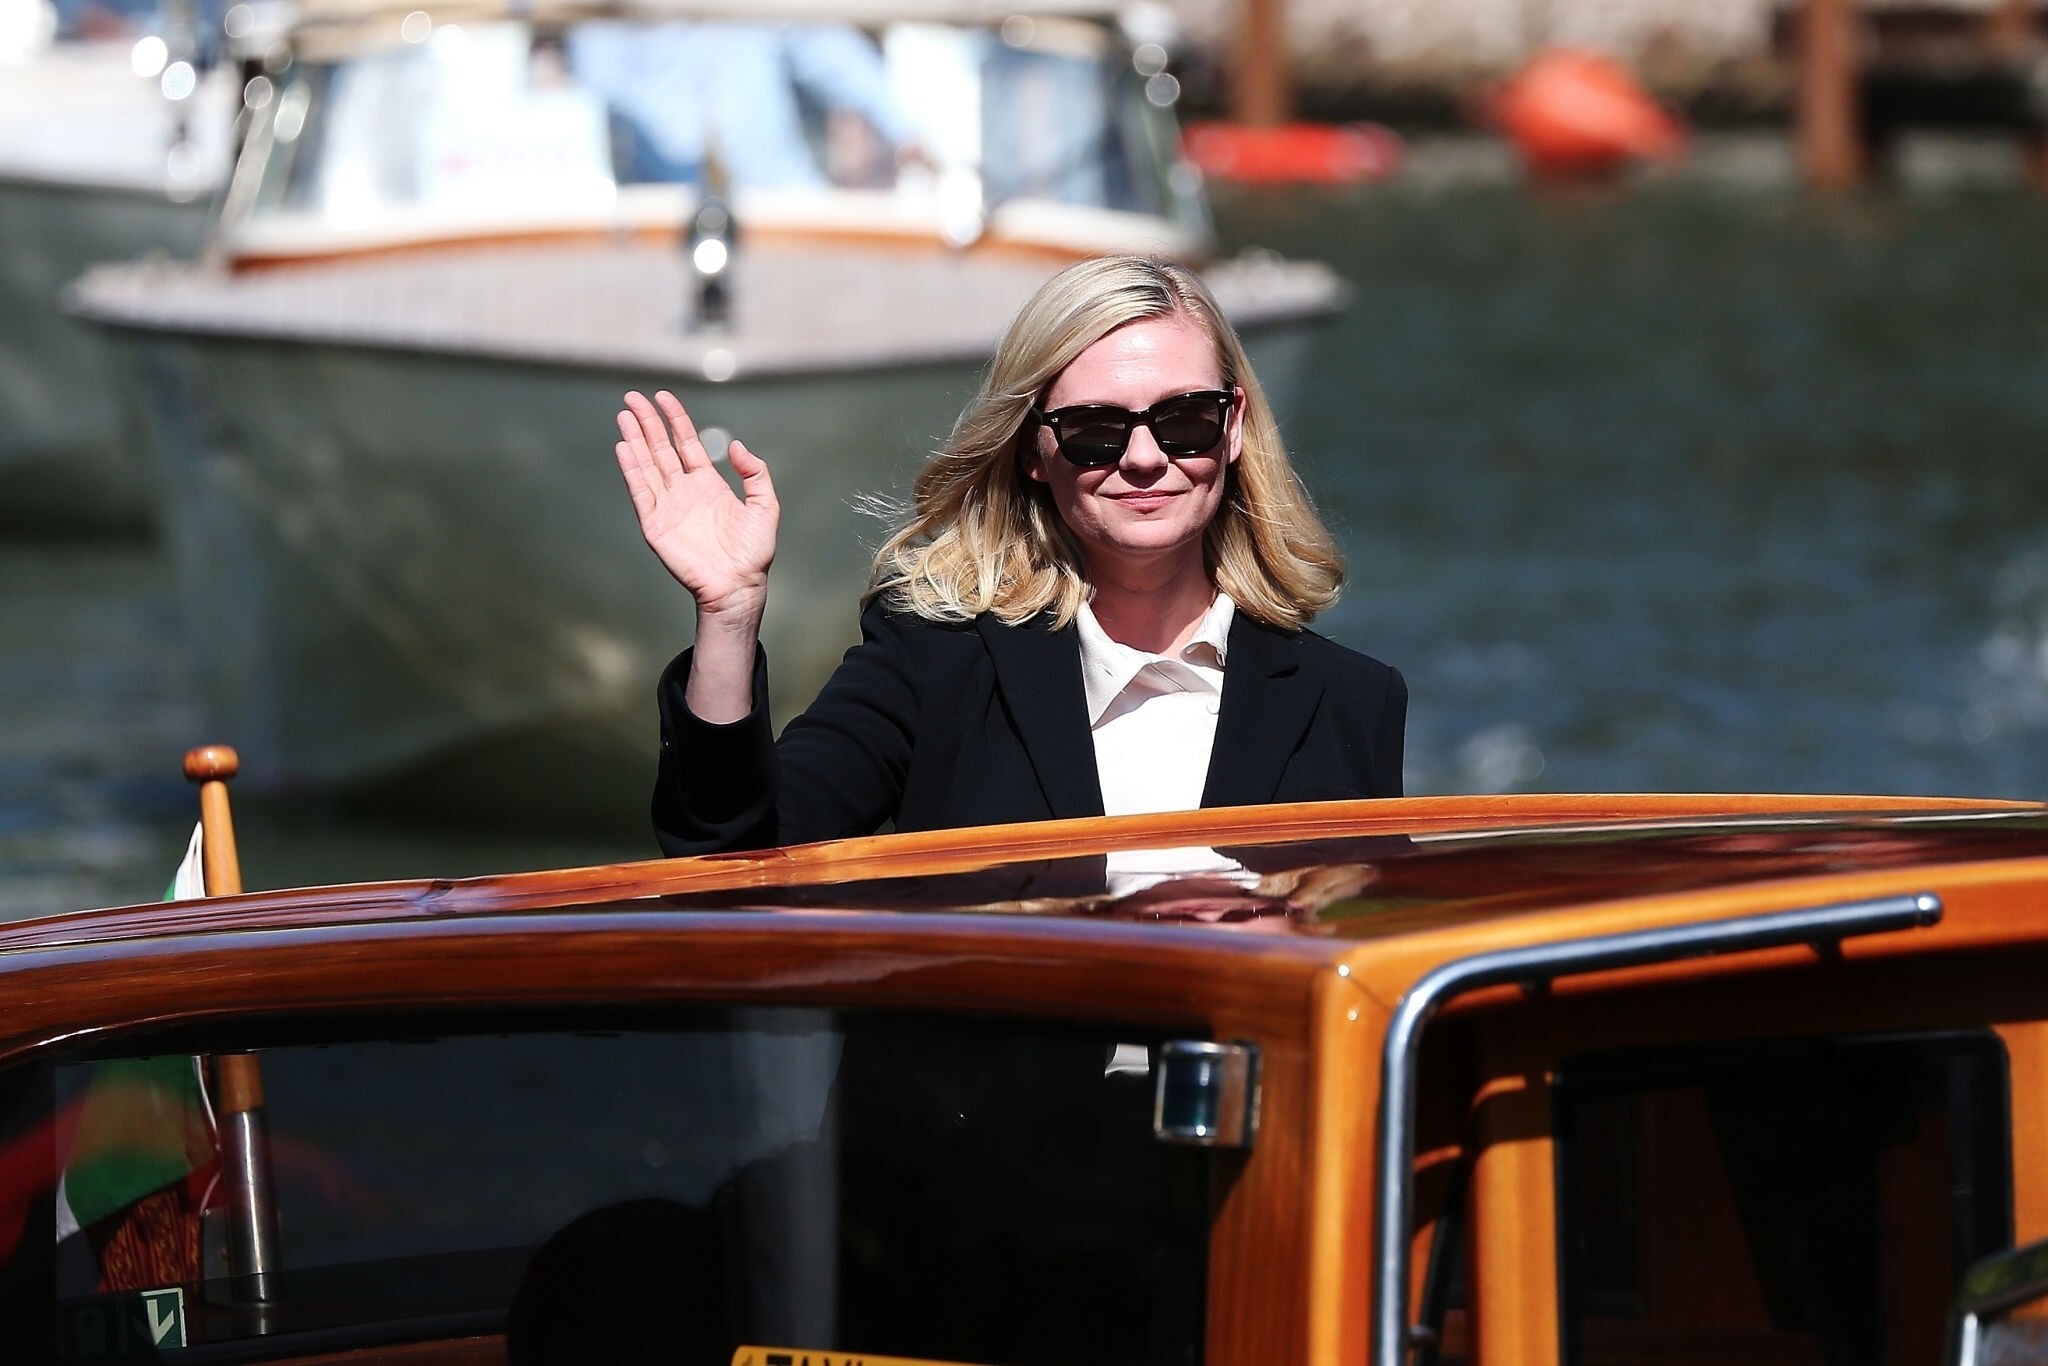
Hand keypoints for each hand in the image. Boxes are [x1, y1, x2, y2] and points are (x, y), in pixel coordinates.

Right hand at [615, 389, 777, 625]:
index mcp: (707, 484)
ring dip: (634, 441)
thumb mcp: (765, 506)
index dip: (675, 419)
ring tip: (623, 415)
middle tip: (633, 397)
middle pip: (661, 449)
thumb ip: (756, 473)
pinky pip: (641, 493)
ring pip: (647, 466)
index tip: (663, 396)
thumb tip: (735, 445)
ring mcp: (667, 507)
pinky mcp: (655, 525)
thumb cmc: (753, 552)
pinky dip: (631, 471)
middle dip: (647, 423)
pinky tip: (624, 448)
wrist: (738, 585)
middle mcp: (684, 491)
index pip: (686, 443)